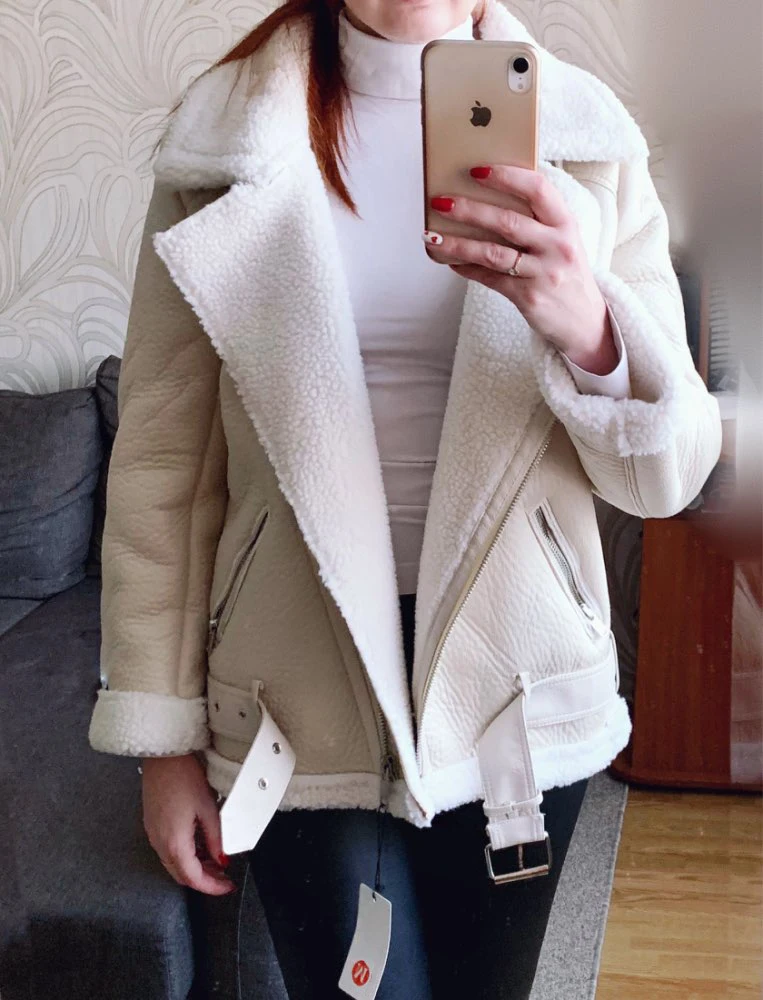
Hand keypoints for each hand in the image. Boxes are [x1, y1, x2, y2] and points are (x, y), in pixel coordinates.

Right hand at [141, 753, 236, 895]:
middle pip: (180, 874)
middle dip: (204, 879)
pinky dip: (184, 854)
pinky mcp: (152, 823)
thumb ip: (215, 838)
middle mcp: (158, 842)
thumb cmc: (183, 776)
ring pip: (173, 863)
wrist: (162, 756)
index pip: (193, 878)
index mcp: (173, 842)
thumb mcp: (208, 808)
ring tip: (215, 860)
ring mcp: (153, 832)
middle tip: (223, 877)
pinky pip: (167, 848)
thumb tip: (222, 858)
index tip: (227, 886)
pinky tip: (199, 845)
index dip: (212, 887)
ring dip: (194, 867)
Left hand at [424, 164, 618, 372]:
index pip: (538, 189)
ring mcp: (544, 273)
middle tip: (441, 201)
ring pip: (492, 253)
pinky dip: (466, 268)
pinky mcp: (528, 297)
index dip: (507, 176)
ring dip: (458, 243)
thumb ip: (536, 220)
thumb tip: (486, 198)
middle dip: (469, 210)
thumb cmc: (565, 272)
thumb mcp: (562, 240)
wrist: (584, 320)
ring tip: (431, 236)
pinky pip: (490, 279)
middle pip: (507, 221)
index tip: (477, 170)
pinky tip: (449, 261)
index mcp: (566, 223)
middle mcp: (558, 246)